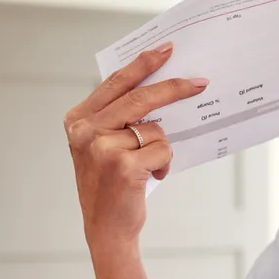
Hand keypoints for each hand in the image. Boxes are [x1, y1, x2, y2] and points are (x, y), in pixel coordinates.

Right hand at [64, 42, 207, 245]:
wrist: (106, 229)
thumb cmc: (111, 185)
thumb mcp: (104, 145)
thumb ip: (119, 118)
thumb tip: (161, 87)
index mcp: (78, 119)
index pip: (116, 82)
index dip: (143, 64)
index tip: (166, 49)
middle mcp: (85, 131)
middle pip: (140, 97)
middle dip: (174, 88)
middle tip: (200, 82)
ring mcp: (102, 147)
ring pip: (155, 129)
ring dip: (161, 148)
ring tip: (147, 167)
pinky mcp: (122, 165)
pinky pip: (162, 150)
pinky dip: (164, 165)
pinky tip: (150, 178)